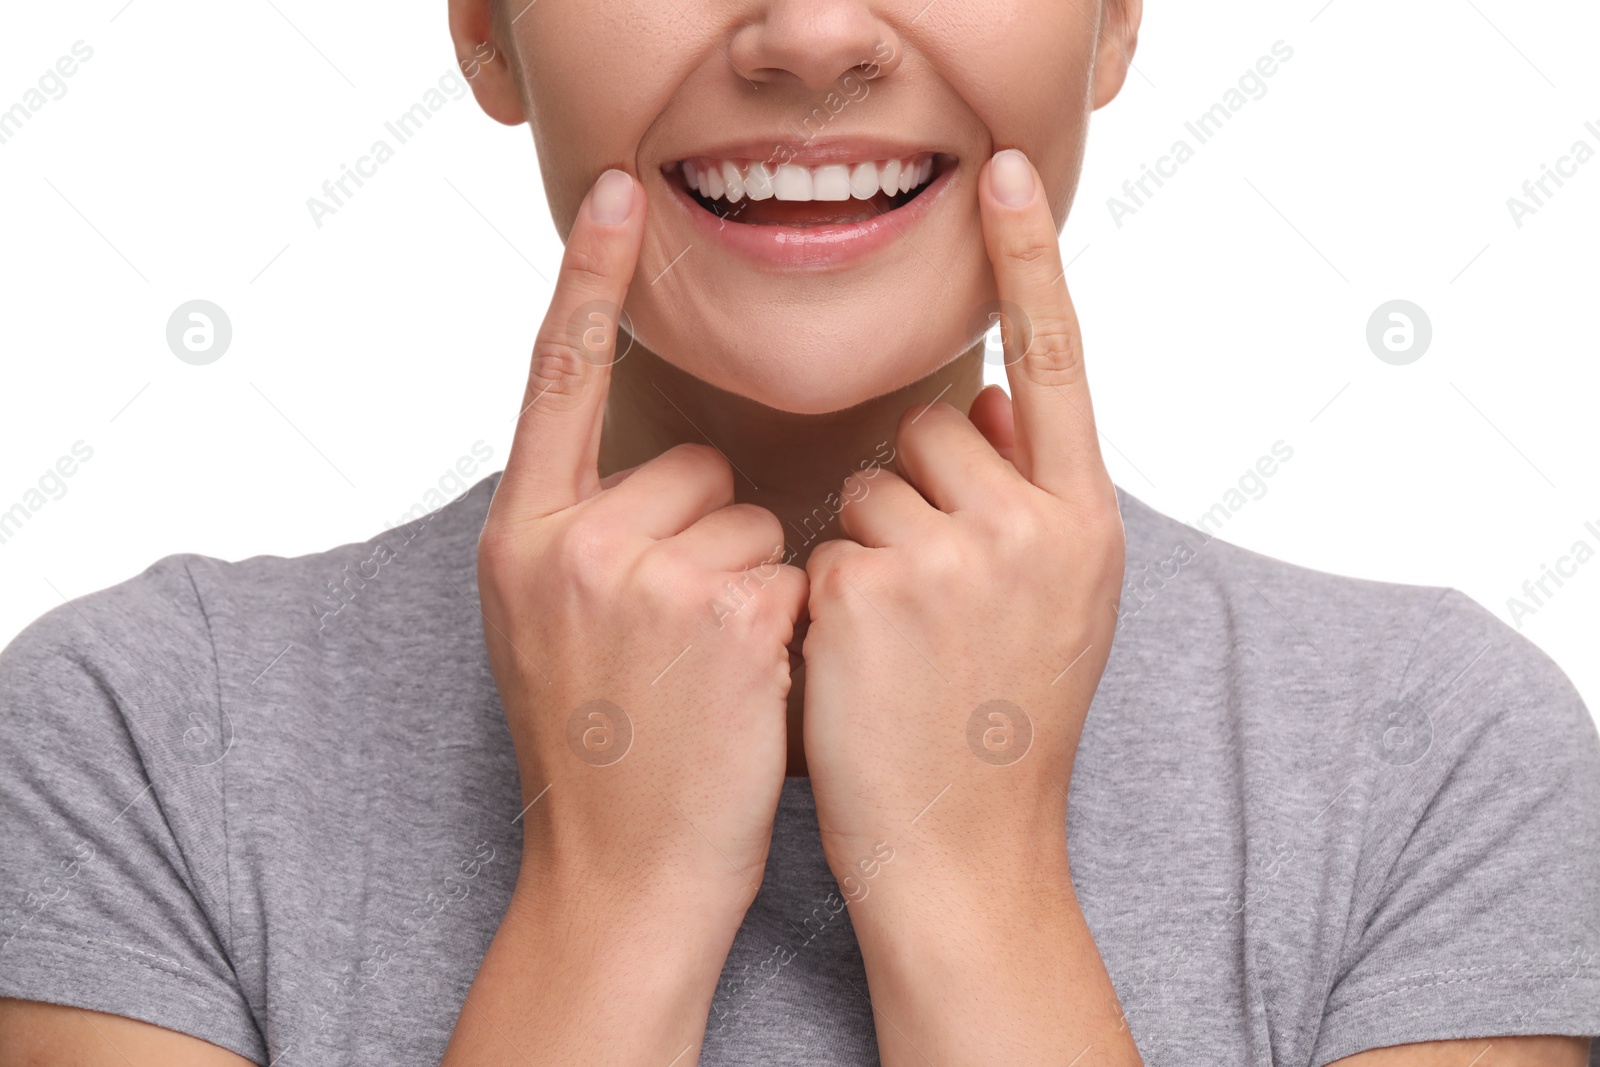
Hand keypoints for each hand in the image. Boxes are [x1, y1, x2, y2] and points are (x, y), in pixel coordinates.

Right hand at [476, 169, 806, 926]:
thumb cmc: (600, 751)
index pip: (554, 380)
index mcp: (519, 537)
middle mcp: (571, 544)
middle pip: (689, 464)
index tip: (615, 192)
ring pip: (750, 516)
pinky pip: (792, 566)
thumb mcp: (545, 628)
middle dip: (707, 535)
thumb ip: (580, 535)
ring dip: (751, 581)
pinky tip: (751, 688)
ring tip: (711, 673)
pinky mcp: (730, 614)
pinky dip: (790, 620)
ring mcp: (646, 578)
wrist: (621, 875)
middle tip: (680, 637)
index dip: (583, 280)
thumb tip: (652, 470)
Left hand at [803, 147, 1124, 911]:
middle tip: (930, 596)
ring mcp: (953, 558)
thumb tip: (985, 396)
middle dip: (915, 489)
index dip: (1032, 262)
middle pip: (934, 424)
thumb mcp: (1059, 607)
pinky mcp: (869, 590)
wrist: (965, 854)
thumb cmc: (1002, 726)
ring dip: (868, 540)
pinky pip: (825, 538)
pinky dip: (827, 592)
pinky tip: (855, 663)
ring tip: (897, 640)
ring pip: (871, 478)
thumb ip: (1031, 496)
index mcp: (1086, 523)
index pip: (1056, 362)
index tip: (1005, 174)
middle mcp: (1033, 528)